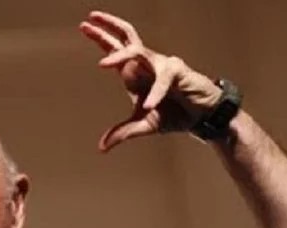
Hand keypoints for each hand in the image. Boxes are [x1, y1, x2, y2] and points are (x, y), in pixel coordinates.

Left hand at [79, 11, 222, 150]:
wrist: (202, 119)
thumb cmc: (174, 114)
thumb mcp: (143, 125)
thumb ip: (123, 133)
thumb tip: (101, 148)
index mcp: (136, 73)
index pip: (116, 49)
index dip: (101, 37)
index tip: (84, 26)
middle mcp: (147, 64)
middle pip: (127, 37)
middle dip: (107, 26)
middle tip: (89, 20)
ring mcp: (162, 65)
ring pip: (138, 52)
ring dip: (120, 56)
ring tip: (102, 64)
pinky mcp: (178, 72)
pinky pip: (163, 78)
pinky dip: (155, 92)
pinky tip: (149, 105)